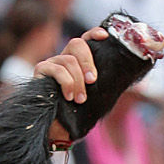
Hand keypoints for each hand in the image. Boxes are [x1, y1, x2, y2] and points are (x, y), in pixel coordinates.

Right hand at [36, 28, 105, 144]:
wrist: (57, 130)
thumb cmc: (77, 114)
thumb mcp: (94, 97)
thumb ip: (102, 83)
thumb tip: (121, 74)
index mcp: (79, 61)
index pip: (85, 39)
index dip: (93, 34)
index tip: (104, 37)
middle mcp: (65, 57)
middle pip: (77, 44)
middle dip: (87, 62)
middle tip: (92, 81)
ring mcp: (52, 62)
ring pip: (68, 60)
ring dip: (78, 81)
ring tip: (80, 99)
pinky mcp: (41, 70)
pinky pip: (57, 70)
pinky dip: (66, 83)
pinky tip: (68, 97)